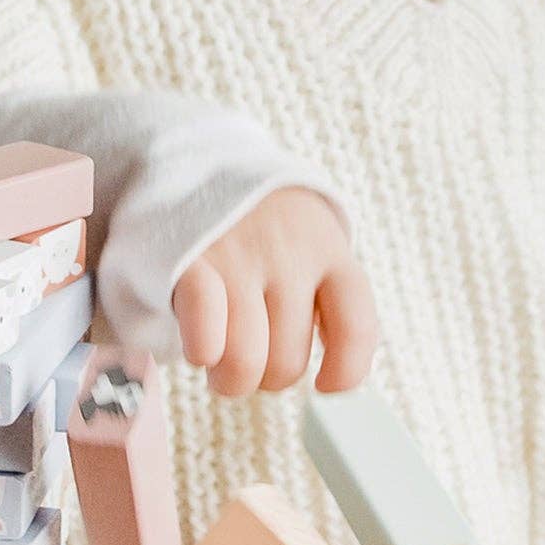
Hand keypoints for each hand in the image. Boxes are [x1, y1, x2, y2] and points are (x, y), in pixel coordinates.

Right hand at [171, 186, 377, 396]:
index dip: (346, 373)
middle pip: (287, 361)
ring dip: (229, 379)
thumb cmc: (260, 224)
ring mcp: (238, 257)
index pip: (356, 328)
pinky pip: (205, 336)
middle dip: (266, 377)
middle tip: (251, 358)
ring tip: (220, 362)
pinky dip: (202, 354)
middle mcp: (288, 253)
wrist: (196, 159)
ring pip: (245, 363)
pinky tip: (200, 349)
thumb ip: (329, 298)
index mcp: (328, 250)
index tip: (327, 386)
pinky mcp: (188, 263)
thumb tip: (338, 381)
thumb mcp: (310, 243)